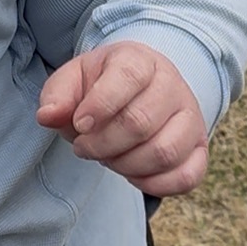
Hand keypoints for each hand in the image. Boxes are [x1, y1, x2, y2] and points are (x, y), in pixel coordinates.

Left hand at [35, 41, 208, 196]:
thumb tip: (48, 116)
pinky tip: (131, 174)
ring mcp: (191, 118)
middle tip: (84, 147)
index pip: (128, 78)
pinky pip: (187, 177)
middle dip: (102, 144)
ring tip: (108, 158)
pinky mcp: (198, 148)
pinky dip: (154, 184)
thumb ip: (56, 97)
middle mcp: (172, 86)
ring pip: (164, 152)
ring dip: (125, 165)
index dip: (100, 106)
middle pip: (140, 123)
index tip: (80, 125)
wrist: (136, 91)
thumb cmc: (98, 87)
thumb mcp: (71, 81)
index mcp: (139, 61)